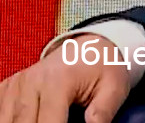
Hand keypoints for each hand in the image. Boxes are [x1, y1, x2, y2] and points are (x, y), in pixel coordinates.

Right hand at [0, 35, 131, 122]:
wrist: (89, 47)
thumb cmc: (103, 68)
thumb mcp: (114, 87)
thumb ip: (103, 111)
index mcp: (58, 81)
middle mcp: (31, 81)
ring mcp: (16, 84)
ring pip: (7, 120)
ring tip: (44, 122)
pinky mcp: (8, 88)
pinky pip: (0, 111)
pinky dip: (8, 120)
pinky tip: (26, 120)